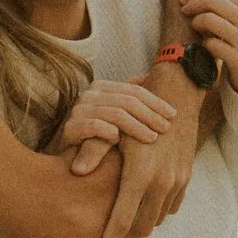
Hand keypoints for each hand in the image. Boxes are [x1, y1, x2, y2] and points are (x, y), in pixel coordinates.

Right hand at [55, 79, 176, 170]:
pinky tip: (120, 142)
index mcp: (101, 88)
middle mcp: (89, 95)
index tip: (174, 115)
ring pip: (115, 113)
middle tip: (167, 128)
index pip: (134, 90)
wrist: (64, 158)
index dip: (156, 101)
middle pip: (127, 100)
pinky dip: (109, 132)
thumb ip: (130, 100)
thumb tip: (150, 79)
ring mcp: (78, 110)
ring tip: (152, 138)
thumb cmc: (95, 137)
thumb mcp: (115, 116)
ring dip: (137, 126)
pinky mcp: (69, 128)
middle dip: (150, 114)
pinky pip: (94, 126)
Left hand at [87, 62, 204, 237]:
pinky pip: (170, 206)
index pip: (122, 222)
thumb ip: (93, 150)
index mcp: (140, 176)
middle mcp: (162, 183)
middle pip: (141, 228)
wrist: (178, 96)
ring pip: (157, 219)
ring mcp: (177, 182)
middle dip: (123, 237)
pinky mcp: (186, 177)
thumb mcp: (113, 128)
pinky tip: (140, 203)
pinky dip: (155, 210)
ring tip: (120, 221)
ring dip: (140, 223)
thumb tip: (75, 172)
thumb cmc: (137, 110)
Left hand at [178, 0, 237, 96]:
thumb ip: (218, 0)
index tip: (182, 1)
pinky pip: (212, 45)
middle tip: (184, 12)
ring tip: (196, 29)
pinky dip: (204, 44)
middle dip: (192, 5)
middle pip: (211, 1)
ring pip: (209, 20)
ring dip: (196, 23)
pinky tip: (205, 46)